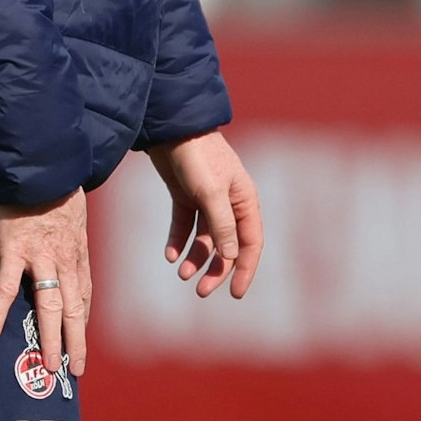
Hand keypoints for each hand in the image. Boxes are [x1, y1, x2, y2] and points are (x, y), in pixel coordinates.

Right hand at [0, 188, 90, 378]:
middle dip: (75, 342)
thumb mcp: (74, 209)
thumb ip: (69, 230)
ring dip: (50, 339)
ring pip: (49, 306)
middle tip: (74, 371)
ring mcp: (41, 257)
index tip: (79, 339)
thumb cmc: (56, 182)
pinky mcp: (15, 250)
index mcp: (77, 250)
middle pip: (72, 309)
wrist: (40, 162)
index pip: (83, 294)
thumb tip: (65, 235)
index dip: (82, 321)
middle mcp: (65, 259)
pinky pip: (7, 287)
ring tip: (48, 366)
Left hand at [147, 128, 261, 299]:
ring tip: (181, 273)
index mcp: (244, 201)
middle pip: (227, 246)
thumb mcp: (211, 192)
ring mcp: (206, 200)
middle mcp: (228, 203)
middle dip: (216, 269)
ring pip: (204, 239)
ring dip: (195, 257)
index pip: (251, 244)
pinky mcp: (185, 195)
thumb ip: (222, 226)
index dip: (245, 269)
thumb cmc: (198, 156)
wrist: (169, 127)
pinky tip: (169, 255)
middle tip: (201, 291)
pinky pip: (184, 226)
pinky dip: (178, 241)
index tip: (234, 293)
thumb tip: (231, 257)